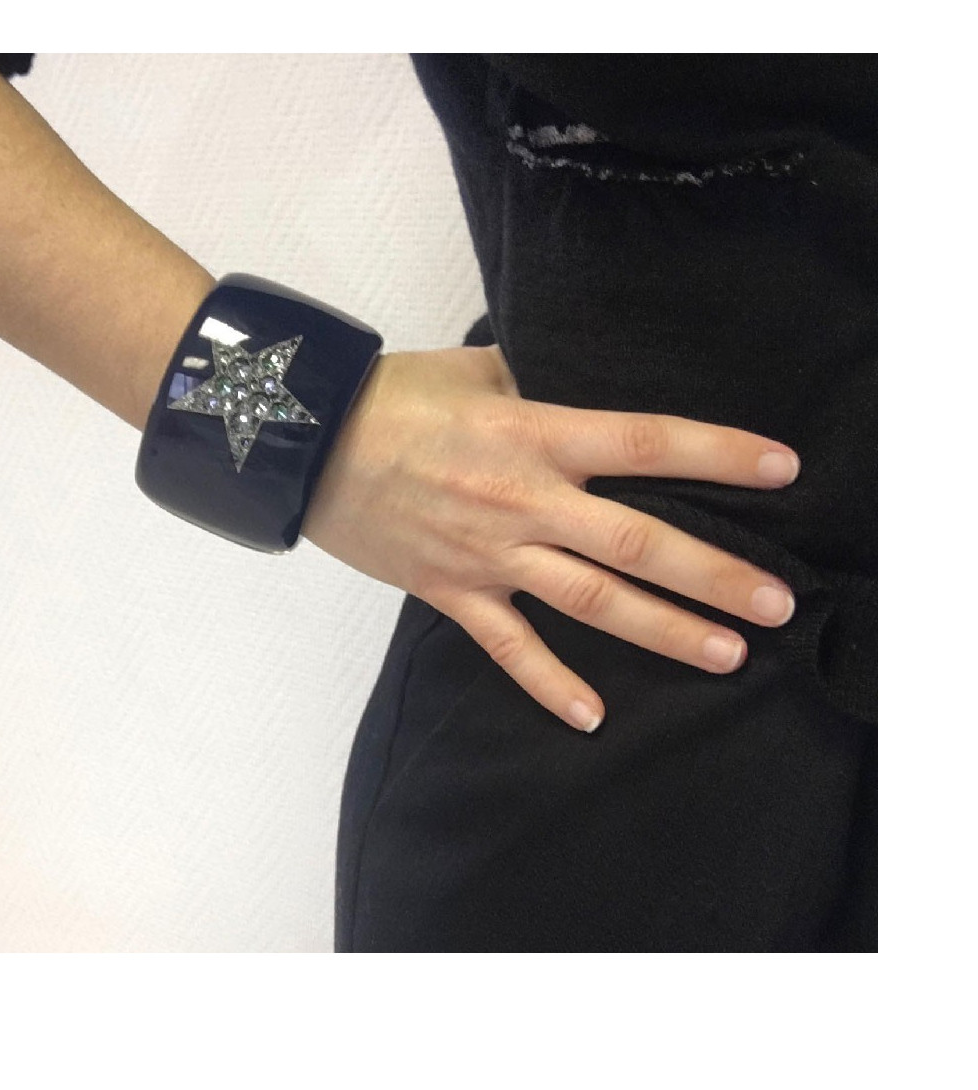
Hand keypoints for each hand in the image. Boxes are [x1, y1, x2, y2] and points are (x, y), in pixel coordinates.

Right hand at [301, 345, 799, 732]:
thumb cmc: (394, 396)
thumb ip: (538, 384)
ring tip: (729, 654)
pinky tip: (593, 717)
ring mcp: (490, 553)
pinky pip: (509, 648)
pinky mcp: (452, 591)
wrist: (307, 441)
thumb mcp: (478, 371)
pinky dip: (550, 684)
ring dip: (664, 632)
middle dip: (714, 574)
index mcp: (538, 434)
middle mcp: (526, 499)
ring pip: (592, 600)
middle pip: (638, 542)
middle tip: (778, 603)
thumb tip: (579, 384)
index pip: (648, 443)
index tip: (782, 468)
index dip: (720, 454)